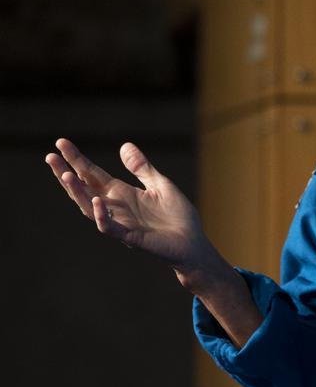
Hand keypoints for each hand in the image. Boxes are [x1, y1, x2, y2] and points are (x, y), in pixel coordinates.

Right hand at [45, 138, 215, 275]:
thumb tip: (124, 145)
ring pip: (91, 208)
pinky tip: (97, 201)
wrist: (193, 243)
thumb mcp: (161, 185)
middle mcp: (116, 208)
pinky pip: (111, 228)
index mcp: (122, 194)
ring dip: (78, 193)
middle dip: (67, 174)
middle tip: (50, 157)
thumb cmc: (177, 216)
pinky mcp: (132, 238)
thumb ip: (142, 168)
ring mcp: (121, 223)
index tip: (61, 143)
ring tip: (66, 175)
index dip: (77, 160)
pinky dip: (103, 216)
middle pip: (85, 190)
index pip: (93, 174)